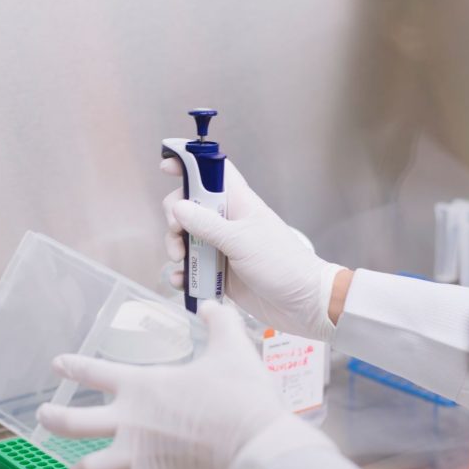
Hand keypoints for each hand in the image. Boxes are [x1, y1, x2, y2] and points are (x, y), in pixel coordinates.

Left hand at [37, 302, 287, 468]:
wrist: (254, 444)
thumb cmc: (242, 396)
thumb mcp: (233, 349)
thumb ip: (220, 324)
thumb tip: (214, 305)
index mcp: (142, 385)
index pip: (94, 371)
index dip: (72, 366)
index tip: (58, 364)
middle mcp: (129, 420)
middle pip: (72, 422)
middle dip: (53, 419)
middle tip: (43, 417)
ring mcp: (136, 456)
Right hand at [162, 157, 349, 340]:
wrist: (301, 303)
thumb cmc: (281, 264)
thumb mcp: (241, 241)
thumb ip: (207, 224)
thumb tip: (178, 208)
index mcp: (238, 204)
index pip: (212, 173)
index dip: (190, 165)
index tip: (167, 168)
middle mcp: (228, 222)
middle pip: (189, 206)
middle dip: (175, 217)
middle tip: (177, 232)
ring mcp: (222, 247)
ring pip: (187, 238)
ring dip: (176, 246)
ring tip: (179, 260)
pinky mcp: (219, 273)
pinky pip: (193, 268)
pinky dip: (183, 274)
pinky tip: (181, 281)